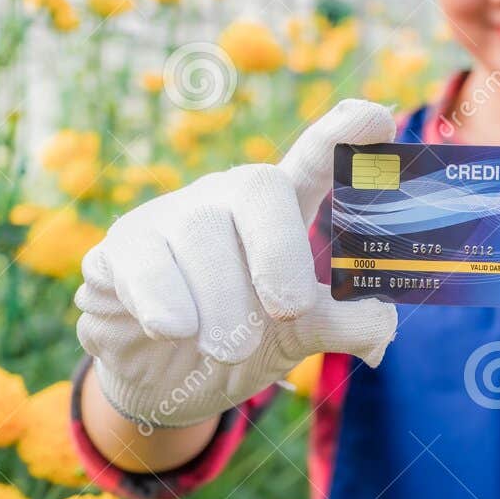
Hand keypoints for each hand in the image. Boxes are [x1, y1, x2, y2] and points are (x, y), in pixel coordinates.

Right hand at [75, 99, 398, 428]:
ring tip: (232, 350)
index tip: (378, 116)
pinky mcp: (119, 249)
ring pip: (200, 232)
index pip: (313, 160)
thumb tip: (380, 333)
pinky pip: (142, 259)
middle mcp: (226, 201)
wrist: (163, 382)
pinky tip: (174, 329)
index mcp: (279, 213)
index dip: (341, 136)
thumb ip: (339, 325)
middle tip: (290, 311)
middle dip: (280, 250)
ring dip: (224, 300)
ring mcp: (169, 219)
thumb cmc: (242, 341)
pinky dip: (164, 298)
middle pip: (259, 187)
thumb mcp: (296, 337)